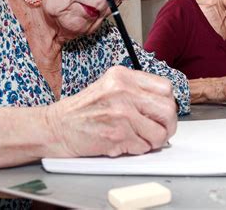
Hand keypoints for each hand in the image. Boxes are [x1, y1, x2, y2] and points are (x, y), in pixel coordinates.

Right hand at [43, 66, 176, 156]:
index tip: (163, 112)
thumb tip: (165, 105)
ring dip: (153, 141)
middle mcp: (123, 91)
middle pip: (168, 109)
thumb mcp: (109, 87)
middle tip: (161, 130)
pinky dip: (137, 149)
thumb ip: (135, 91)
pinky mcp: (118, 135)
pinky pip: (144, 147)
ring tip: (140, 138)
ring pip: (159, 133)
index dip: (168, 103)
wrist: (57, 127)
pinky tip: (124, 143)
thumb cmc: (82, 110)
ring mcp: (121, 114)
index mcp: (123, 76)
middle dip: (168, 125)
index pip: (165, 87)